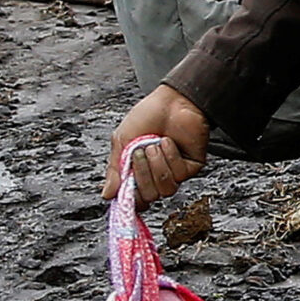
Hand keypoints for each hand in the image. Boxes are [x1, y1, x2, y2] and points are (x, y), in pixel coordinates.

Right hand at [107, 85, 207, 203]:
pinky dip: (171, 156)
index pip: (136, 200)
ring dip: (157, 165)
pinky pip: (179, 174)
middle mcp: (157, 177)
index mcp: (138, 173)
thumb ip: (115, 170)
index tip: (125, 188)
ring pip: (165, 189)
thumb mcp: (122, 142)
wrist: (170, 100)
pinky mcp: (192, 167)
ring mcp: (175, 173)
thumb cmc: (146, 117)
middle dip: (142, 173)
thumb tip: (107, 195)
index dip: (130, 198)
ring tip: (154, 144)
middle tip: (140, 151)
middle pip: (149, 197)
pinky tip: (168, 142)